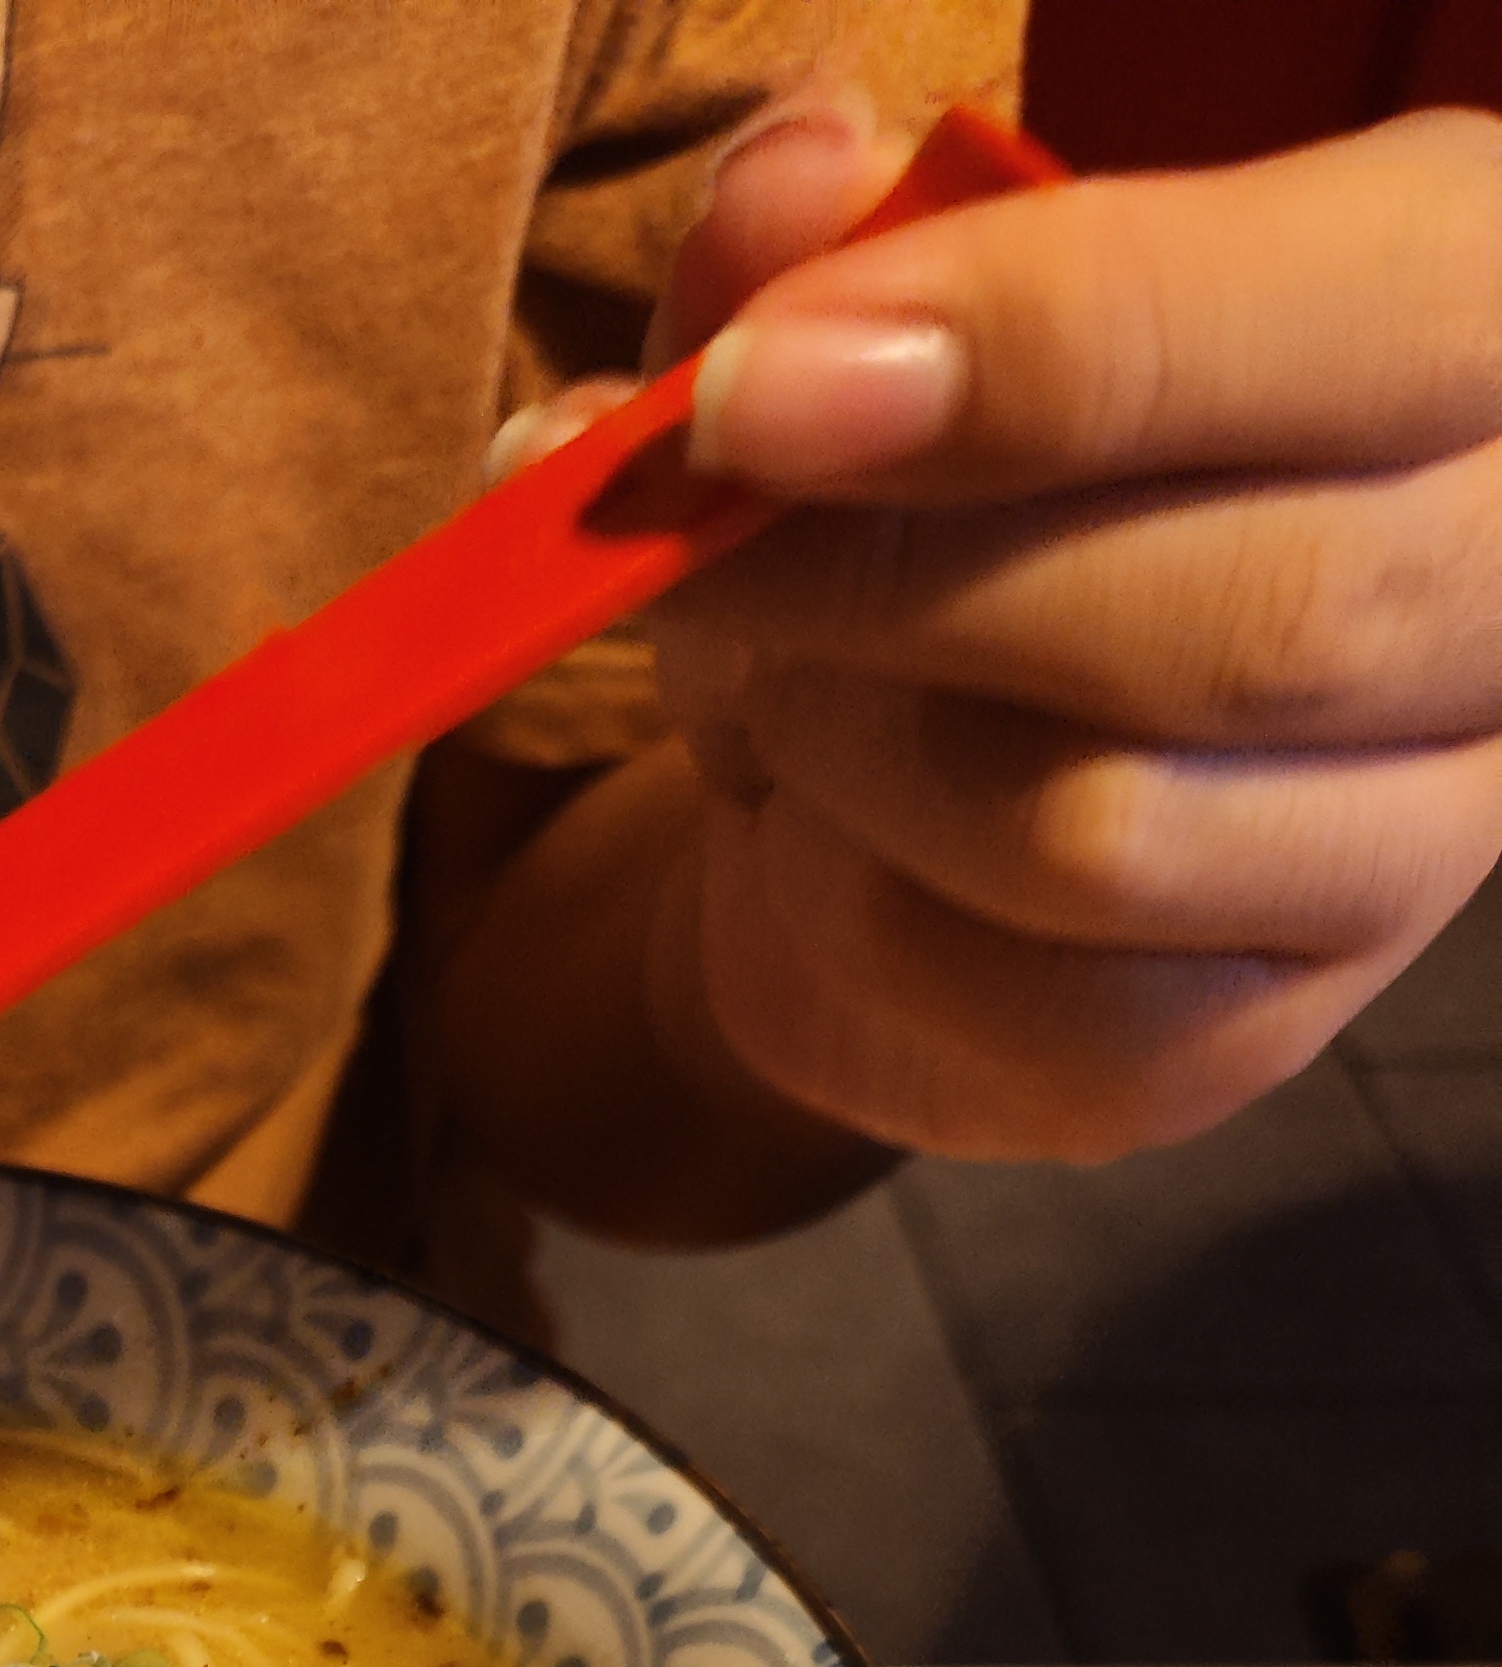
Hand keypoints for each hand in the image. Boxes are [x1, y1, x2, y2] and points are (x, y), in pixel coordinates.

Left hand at [638, 100, 1501, 1161]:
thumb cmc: (946, 504)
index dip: (1052, 348)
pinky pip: (1027, 989)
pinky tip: (817, 824)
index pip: (1355, 326)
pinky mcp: (1245, 1035)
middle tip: (689, 535)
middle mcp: (1500, 589)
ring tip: (765, 671)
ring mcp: (1405, 844)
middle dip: (898, 577)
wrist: (900, 793)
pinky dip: (854, 901)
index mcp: (1468, 315)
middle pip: (1251, 617)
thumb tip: (786, 188)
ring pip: (1109, 830)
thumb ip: (832, 244)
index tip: (765, 387)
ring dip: (855, 741)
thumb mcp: (872, 325)